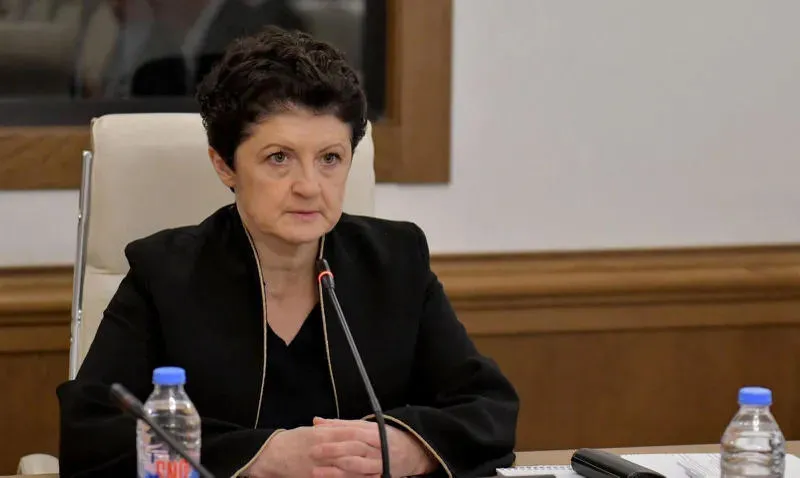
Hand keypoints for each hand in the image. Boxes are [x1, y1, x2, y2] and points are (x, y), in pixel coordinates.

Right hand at [245, 424, 388, 477]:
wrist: (273, 454)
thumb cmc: (292, 441)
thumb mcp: (312, 432)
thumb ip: (329, 429)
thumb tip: (344, 428)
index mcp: (323, 434)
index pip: (350, 432)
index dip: (367, 434)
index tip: (381, 435)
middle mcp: (324, 447)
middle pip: (352, 448)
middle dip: (370, 451)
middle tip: (387, 452)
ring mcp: (321, 463)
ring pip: (347, 466)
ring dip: (364, 467)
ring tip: (380, 469)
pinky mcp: (317, 475)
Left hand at [311, 417, 437, 477]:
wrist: (413, 452)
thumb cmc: (384, 438)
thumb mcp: (366, 428)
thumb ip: (341, 425)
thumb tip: (316, 421)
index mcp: (374, 431)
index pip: (352, 429)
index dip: (333, 431)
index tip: (315, 434)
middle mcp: (378, 446)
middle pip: (354, 446)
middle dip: (332, 449)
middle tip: (313, 451)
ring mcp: (379, 463)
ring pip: (356, 465)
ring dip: (335, 469)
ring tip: (316, 471)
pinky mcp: (380, 476)